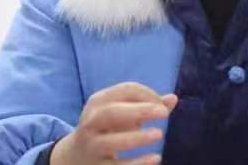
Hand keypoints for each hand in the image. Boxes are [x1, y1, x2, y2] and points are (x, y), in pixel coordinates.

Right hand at [51, 81, 177, 164]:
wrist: (75, 156)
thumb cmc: (107, 127)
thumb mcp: (122, 111)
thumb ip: (147, 104)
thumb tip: (173, 99)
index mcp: (98, 102)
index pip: (125, 90)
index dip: (147, 94)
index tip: (163, 106)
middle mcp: (91, 122)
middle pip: (111, 113)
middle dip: (139, 110)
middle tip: (164, 113)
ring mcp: (91, 146)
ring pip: (110, 141)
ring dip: (136, 138)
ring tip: (159, 134)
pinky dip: (136, 163)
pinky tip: (156, 158)